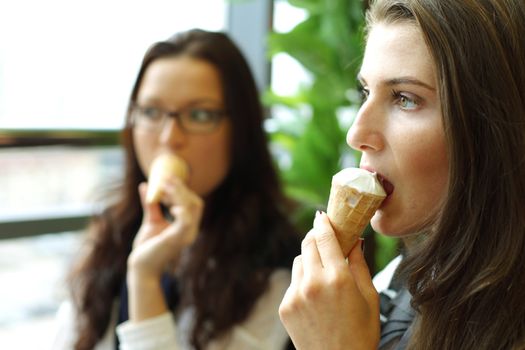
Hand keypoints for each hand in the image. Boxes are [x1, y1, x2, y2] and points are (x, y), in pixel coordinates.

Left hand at [127, 178, 202, 278]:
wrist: (141, 267)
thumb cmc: (147, 247)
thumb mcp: (151, 221)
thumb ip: (151, 205)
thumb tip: (145, 185)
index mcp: (186, 226)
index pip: (192, 203)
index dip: (181, 190)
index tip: (165, 181)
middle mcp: (190, 230)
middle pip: (195, 203)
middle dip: (181, 188)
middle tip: (166, 178)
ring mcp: (186, 235)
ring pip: (191, 207)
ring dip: (178, 193)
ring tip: (163, 185)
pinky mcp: (177, 239)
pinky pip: (185, 220)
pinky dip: (181, 209)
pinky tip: (170, 205)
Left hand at [279, 212, 379, 349]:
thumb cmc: (361, 333)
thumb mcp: (370, 297)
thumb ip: (360, 264)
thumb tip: (355, 239)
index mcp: (338, 279)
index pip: (324, 238)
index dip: (322, 223)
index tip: (322, 216)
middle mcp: (314, 283)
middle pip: (307, 244)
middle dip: (315, 237)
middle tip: (324, 238)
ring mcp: (296, 295)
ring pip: (299, 261)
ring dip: (309, 259)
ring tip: (323, 273)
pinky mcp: (285, 306)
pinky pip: (293, 282)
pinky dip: (303, 281)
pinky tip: (315, 295)